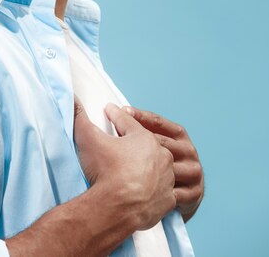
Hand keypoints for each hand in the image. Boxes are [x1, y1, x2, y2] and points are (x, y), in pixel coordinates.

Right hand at [74, 98, 175, 232]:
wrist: (116, 209)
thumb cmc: (105, 171)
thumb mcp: (88, 139)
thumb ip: (79, 116)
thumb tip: (72, 99)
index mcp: (144, 138)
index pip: (127, 122)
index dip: (115, 116)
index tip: (109, 111)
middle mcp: (161, 155)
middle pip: (146, 144)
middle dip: (135, 142)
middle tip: (124, 142)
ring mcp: (167, 179)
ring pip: (159, 167)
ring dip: (150, 166)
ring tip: (137, 168)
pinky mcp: (168, 200)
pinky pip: (163, 191)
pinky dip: (156, 190)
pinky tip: (148, 190)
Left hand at [121, 106, 203, 221]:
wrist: (181, 199)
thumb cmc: (162, 167)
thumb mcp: (156, 144)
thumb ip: (142, 130)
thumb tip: (117, 113)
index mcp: (180, 136)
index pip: (158, 122)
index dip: (140, 116)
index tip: (122, 112)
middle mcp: (189, 151)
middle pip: (162, 143)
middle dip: (139, 141)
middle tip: (117, 140)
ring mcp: (193, 172)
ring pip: (168, 167)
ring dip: (148, 168)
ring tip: (126, 168)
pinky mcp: (194, 193)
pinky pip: (174, 191)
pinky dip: (158, 191)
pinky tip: (143, 190)